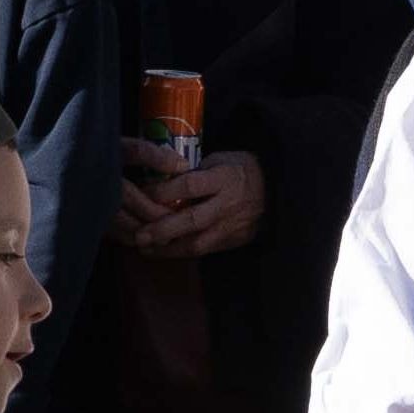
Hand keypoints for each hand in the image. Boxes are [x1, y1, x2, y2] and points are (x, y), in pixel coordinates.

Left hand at [121, 149, 269, 258]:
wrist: (273, 188)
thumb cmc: (237, 169)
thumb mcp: (217, 160)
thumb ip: (191, 173)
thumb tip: (158, 183)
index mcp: (224, 178)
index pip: (190, 186)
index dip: (164, 192)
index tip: (142, 194)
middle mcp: (228, 205)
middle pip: (192, 220)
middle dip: (163, 230)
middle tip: (140, 236)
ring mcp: (232, 227)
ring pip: (198, 243)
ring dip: (169, 249)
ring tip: (146, 249)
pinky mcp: (234, 241)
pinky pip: (205, 250)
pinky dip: (182, 252)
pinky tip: (164, 251)